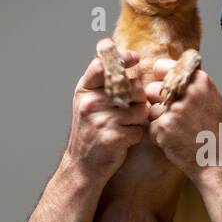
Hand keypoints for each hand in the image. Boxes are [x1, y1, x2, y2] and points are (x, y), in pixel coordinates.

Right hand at [63, 48, 147, 182]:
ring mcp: (100, 120)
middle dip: (138, 98)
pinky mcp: (112, 138)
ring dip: (138, 120)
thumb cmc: (90, 129)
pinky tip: (123, 139)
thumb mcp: (88, 100)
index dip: (123, 57)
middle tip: (127, 110)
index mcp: (85, 90)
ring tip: (123, 126)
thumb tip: (128, 57)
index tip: (135, 58)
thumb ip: (103, 81)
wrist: (82, 164)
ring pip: (140, 110)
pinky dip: (135, 136)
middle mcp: (90, 102)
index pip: (103, 64)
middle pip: (133, 87)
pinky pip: (139, 130)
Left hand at [145, 57, 221, 180]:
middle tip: (176, 116)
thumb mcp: (211, 98)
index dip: (161, 80)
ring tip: (179, 130)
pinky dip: (160, 136)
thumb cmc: (214, 130)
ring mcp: (175, 109)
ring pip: (150, 110)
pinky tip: (176, 140)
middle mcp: (187, 91)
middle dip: (158, 103)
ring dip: (160, 121)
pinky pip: (151, 127)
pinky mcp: (164, 126)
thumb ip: (190, 83)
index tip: (166, 89)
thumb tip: (163, 71)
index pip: (162, 67)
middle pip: (152, 89)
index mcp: (200, 80)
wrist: (218, 159)